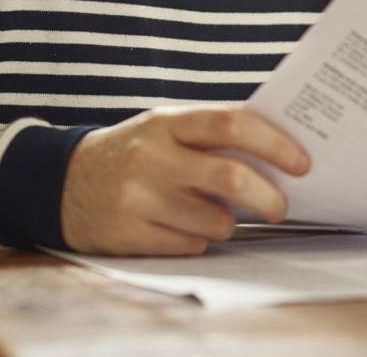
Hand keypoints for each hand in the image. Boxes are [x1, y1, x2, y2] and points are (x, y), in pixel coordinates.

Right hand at [61, 106, 310, 254]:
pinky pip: (189, 245)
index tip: (303, 163)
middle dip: (268, 197)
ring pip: (214, 220)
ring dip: (230, 223)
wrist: (63, 183)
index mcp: (168, 122)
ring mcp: (137, 197)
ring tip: (222, 215)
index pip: (232, 124)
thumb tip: (281, 153)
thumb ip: (213, 135)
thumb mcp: (166, 128)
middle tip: (281, 207)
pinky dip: (200, 239)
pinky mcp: (128, 234)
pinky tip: (188, 227)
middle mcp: (152, 157)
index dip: (274, 144)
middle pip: (230, 177)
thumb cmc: (136, 153)